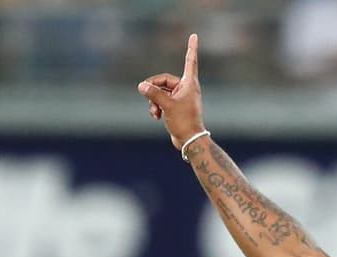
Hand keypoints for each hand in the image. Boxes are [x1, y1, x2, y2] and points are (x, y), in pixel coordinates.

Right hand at [137, 33, 204, 150]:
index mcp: (189, 83)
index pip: (190, 60)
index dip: (191, 48)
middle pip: (164, 80)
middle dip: (154, 89)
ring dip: (154, 101)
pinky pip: (162, 101)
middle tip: (145, 94)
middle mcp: (186, 88)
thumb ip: (153, 94)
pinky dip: (156, 107)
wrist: (189, 140)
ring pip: (161, 92)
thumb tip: (141, 85)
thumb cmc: (184, 121)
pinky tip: (156, 116)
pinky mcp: (175, 107)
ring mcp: (181, 98)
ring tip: (154, 112)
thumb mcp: (166, 105)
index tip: (194, 36)